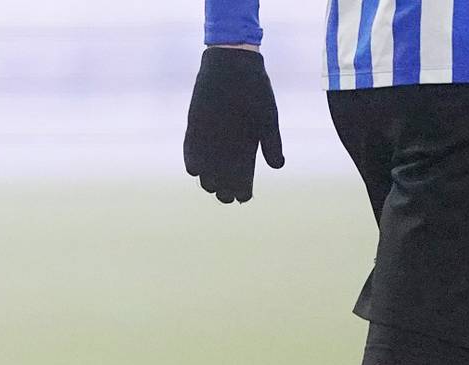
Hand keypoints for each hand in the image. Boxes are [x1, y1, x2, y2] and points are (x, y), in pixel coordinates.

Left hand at [185, 47, 283, 202]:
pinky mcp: (194, 129)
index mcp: (247, 148)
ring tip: (211, 181)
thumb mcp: (268, 117)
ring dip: (207, 180)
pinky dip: (192, 163)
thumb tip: (279, 166)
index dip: (243, 192)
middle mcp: (227, 149)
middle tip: (226, 192)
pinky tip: (195, 169)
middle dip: (224, 191)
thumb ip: (272, 143)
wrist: (233, 64)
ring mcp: (210, 140)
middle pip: (223, 181)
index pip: (244, 180)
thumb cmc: (255, 89)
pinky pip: (189, 152)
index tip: (243, 197)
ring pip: (205, 172)